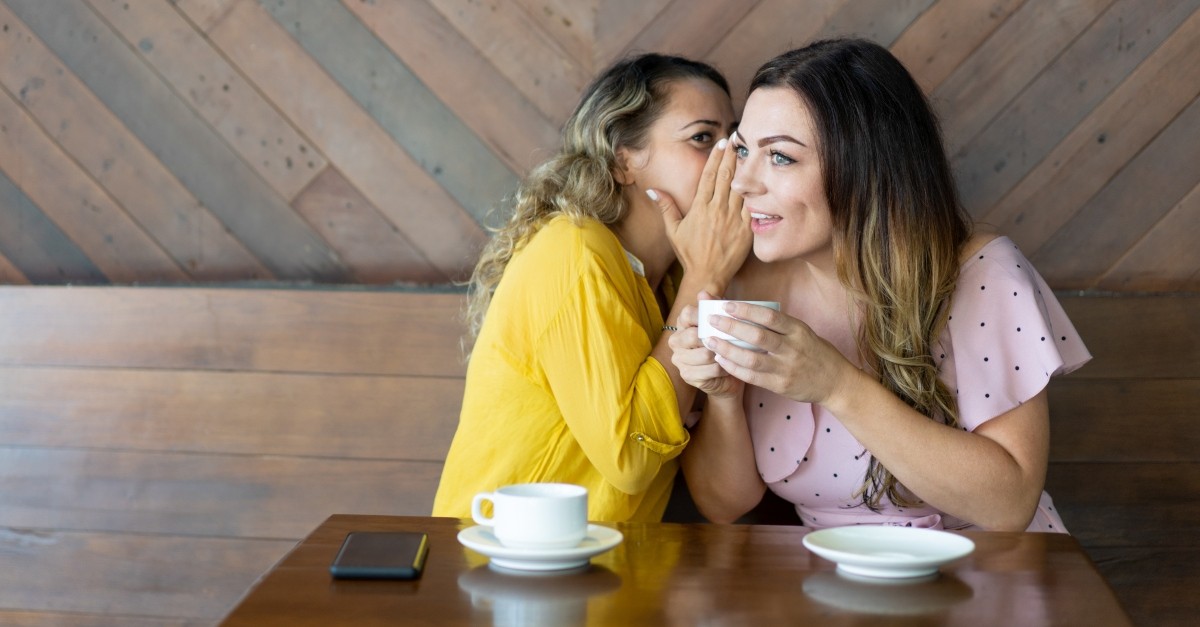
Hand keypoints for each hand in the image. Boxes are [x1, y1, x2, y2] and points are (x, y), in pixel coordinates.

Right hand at [650, 135, 751, 292]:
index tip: (722, 144)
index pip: (709, 176)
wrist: (708, 275)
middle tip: (737, 140)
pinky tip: (760, 180)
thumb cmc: (690, 253)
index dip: (716, 157)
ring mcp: (733, 219)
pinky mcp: (746, 229)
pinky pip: (752, 206)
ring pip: (741, 188)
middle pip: (727, 176)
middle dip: (732, 156)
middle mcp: (717, 210)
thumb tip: (652, 190)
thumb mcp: (673, 230)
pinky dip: (755, 192)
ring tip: (749, 153)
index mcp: (700, 207)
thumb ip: (665, 207)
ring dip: (745, 169)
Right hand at [669, 291, 744, 398]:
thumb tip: (703, 293)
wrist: (728, 374)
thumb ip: (715, 306)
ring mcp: (679, 360)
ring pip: (704, 354)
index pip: (687, 314)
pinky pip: (710, 370)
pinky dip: (724, 368)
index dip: (704, 315)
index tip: (720, 319)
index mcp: (682, 324)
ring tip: (732, 354)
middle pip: (693, 335)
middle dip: (715, 338)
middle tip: (730, 339)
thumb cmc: (725, 343)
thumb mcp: (723, 321)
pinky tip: (729, 366)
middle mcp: (676, 341)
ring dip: (722, 354)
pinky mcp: (687, 375)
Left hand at [702, 301, 858, 405]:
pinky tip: (721, 360)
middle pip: (757, 336)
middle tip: (711, 320)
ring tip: (710, 341)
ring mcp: (786, 369)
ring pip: (751, 359)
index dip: (745, 310)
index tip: (726, 304)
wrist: (835, 382)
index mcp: (798, 330)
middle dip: (731, 327)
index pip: (769, 317)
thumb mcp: (803, 333)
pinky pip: (752, 377)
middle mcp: (792, 348)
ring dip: (727, 349)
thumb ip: (779, 325)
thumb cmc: (815, 352)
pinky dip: (734, 368)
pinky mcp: (780, 386)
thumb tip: (746, 311)